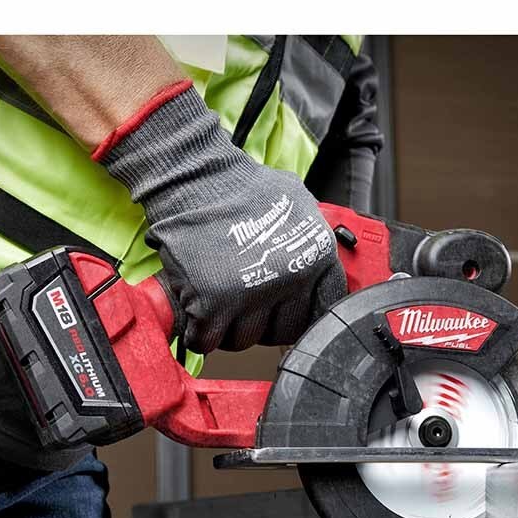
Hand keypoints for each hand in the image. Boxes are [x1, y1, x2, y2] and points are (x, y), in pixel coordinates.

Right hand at [96, 84, 346, 352]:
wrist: (194, 177)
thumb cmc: (241, 188)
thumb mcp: (299, 206)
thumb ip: (311, 245)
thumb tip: (321, 278)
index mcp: (316, 257)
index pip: (323, 311)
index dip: (299, 314)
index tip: (284, 311)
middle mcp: (289, 278)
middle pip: (281, 332)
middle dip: (262, 322)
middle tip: (243, 300)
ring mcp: (250, 294)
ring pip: (243, 340)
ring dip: (227, 326)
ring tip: (218, 294)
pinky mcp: (211, 305)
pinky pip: (205, 341)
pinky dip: (196, 331)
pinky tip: (196, 309)